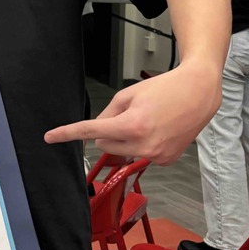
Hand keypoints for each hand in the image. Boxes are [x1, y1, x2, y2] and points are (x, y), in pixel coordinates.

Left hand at [44, 60, 221, 165]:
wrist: (198, 93)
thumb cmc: (164, 88)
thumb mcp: (128, 94)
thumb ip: (107, 113)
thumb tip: (95, 129)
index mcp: (131, 125)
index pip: (91, 132)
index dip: (67, 133)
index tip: (50, 137)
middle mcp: (144, 144)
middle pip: (105, 143)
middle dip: (108, 131)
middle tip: (127, 114)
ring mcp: (156, 155)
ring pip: (122, 151)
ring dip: (124, 138)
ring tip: (146, 121)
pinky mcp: (166, 160)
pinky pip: (140, 154)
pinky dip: (142, 144)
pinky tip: (157, 130)